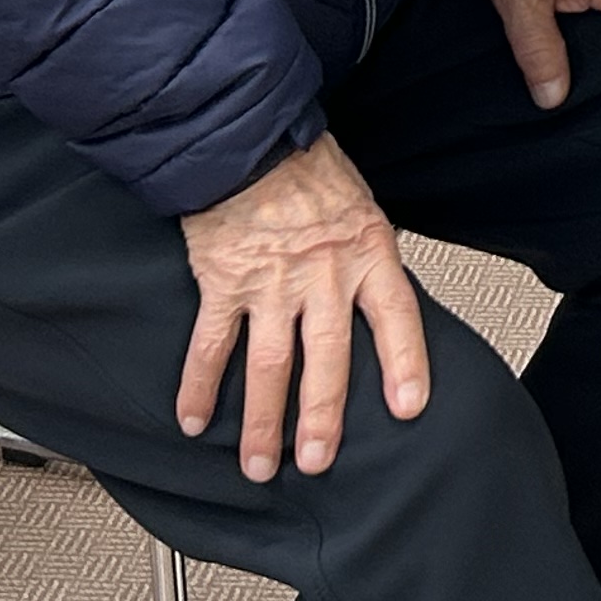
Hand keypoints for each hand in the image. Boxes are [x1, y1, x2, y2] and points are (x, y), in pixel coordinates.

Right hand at [176, 132, 428, 482]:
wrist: (249, 136)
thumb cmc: (307, 169)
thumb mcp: (362, 208)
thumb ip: (367, 263)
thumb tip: (378, 314)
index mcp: (366, 250)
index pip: (396, 315)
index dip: (405, 363)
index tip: (408, 409)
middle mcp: (321, 273)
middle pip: (325, 358)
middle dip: (320, 418)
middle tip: (317, 462)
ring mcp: (270, 282)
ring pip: (268, 366)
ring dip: (261, 422)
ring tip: (259, 465)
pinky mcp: (223, 282)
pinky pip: (210, 344)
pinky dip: (198, 386)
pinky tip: (192, 420)